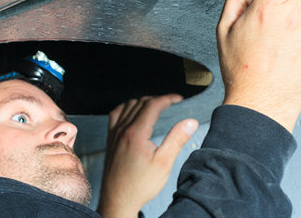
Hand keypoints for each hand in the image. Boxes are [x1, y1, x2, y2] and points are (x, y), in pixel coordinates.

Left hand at [97, 94, 198, 217]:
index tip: (179, 99)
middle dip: (157, 99)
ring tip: (155, 107)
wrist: (118, 200)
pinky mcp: (110, 140)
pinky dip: (126, 108)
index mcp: (136, 133)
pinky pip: (116, 115)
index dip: (168, 98)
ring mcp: (114, 134)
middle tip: (171, 104)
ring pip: (127, 106)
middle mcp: (122, 130)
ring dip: (142, 102)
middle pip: (140, 102)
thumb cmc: (139, 185)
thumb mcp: (164, 163)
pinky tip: (132, 114)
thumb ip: (177, 139)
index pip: (152, 105)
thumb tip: (190, 122)